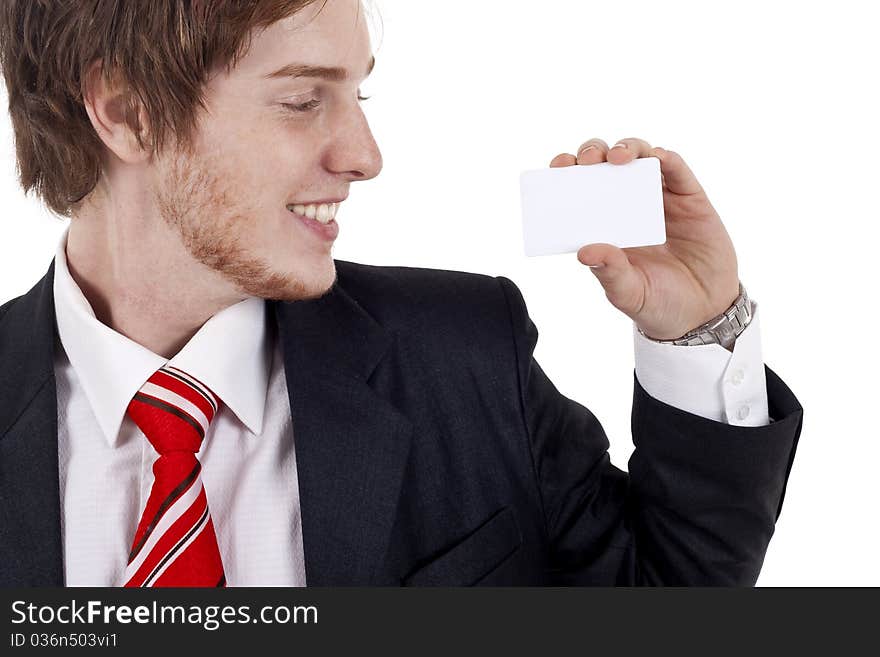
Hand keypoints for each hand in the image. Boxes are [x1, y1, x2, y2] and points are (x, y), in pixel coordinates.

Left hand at [551, 137, 739, 339]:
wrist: (703, 313)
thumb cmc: (658, 303)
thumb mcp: (628, 293)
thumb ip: (609, 272)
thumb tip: (584, 251)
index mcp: (605, 224)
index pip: (580, 188)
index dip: (568, 171)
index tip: (557, 168)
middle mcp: (629, 204)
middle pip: (607, 164)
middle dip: (593, 153)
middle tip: (588, 161)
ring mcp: (661, 199)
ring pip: (642, 158)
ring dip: (627, 148)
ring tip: (618, 158)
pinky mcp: (691, 199)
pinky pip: (678, 171)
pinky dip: (667, 158)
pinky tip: (658, 157)